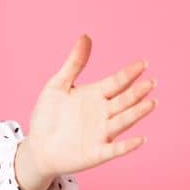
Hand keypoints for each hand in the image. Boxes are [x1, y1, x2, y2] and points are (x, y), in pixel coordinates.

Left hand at [18, 34, 158, 181]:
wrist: (37, 146)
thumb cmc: (47, 116)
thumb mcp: (58, 85)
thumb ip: (74, 63)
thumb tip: (86, 36)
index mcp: (96, 95)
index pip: (117, 82)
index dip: (129, 73)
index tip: (143, 63)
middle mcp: (103, 113)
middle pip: (124, 100)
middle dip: (137, 92)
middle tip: (151, 82)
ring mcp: (102, 133)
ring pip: (124, 121)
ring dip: (137, 113)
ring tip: (151, 103)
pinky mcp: (97, 153)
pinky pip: (115, 149)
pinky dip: (127, 146)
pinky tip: (140, 139)